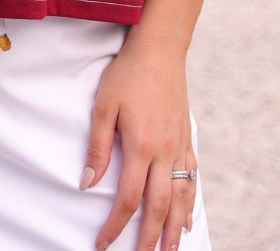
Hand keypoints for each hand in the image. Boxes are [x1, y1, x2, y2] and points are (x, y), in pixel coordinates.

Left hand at [81, 30, 195, 250]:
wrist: (160, 49)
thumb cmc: (127, 74)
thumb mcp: (103, 106)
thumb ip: (97, 148)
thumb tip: (87, 184)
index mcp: (141, 147)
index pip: (129, 199)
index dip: (115, 226)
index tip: (103, 244)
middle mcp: (165, 152)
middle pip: (159, 208)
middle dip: (150, 239)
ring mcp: (180, 146)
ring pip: (181, 198)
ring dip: (174, 229)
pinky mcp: (187, 138)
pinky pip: (192, 179)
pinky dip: (190, 202)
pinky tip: (187, 217)